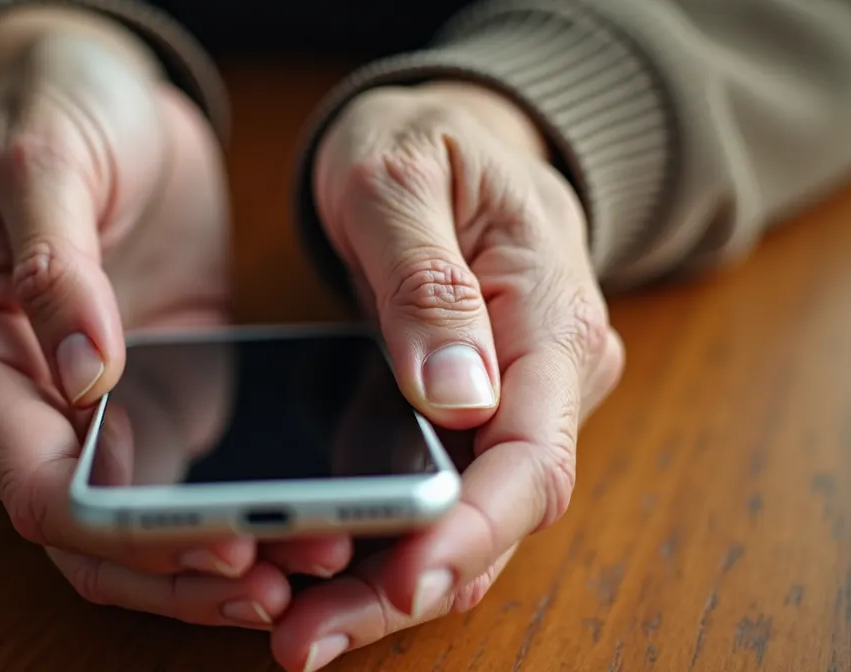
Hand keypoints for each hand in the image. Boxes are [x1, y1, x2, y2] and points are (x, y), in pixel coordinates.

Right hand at [0, 7, 338, 629]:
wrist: (103, 84)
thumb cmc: (52, 107)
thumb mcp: (45, 165)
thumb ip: (56, 270)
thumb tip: (85, 377)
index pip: (32, 482)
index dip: (117, 530)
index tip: (208, 541)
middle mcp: (31, 396)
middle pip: (88, 534)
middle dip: (176, 570)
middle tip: (271, 583)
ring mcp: (100, 401)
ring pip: (144, 521)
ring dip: (216, 557)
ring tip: (310, 562)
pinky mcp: (164, 386)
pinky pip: (196, 473)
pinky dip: (244, 506)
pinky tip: (307, 516)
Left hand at [272, 83, 624, 668]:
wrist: (456, 136)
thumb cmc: (428, 142)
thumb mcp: (402, 178)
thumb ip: (427, 280)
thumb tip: (457, 394)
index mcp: (551, 320)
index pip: (531, 457)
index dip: (471, 531)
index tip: (405, 579)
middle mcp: (549, 380)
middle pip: (498, 517)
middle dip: (409, 586)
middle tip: (307, 637)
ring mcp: (516, 405)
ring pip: (468, 525)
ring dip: (388, 586)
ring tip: (299, 630)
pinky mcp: (476, 418)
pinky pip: (439, 499)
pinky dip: (386, 546)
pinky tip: (319, 574)